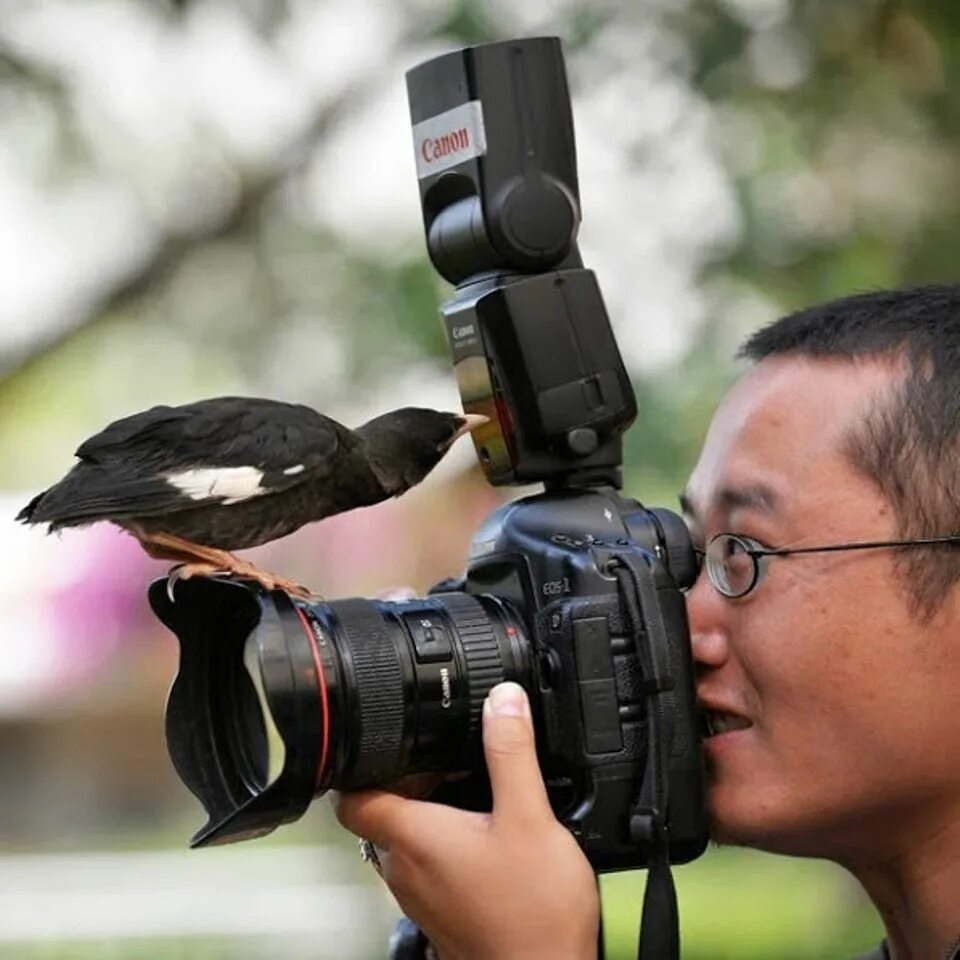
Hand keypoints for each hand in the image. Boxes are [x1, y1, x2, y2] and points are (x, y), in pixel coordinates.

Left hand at [333, 681, 598, 959]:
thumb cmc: (532, 916)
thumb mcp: (530, 817)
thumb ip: (512, 753)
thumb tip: (502, 701)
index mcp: (413, 838)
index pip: (352, 797)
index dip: (359, 762)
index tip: (385, 739)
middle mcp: (405, 868)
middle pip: (381, 809)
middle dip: (409, 775)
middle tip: (449, 754)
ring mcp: (420, 894)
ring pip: (404, 836)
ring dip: (429, 806)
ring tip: (472, 786)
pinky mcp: (441, 910)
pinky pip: (426, 861)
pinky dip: (445, 835)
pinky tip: (487, 829)